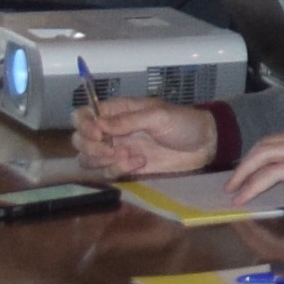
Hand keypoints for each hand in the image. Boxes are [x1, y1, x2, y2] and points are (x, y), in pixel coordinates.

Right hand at [75, 96, 219, 174]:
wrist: (203, 144)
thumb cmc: (183, 122)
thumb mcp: (158, 116)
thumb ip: (128, 120)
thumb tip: (99, 124)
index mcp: (117, 111)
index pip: (82, 115)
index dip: (83, 125)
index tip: (98, 134)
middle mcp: (111, 130)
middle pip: (79, 139)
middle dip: (91, 147)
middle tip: (113, 149)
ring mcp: (117, 149)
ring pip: (88, 158)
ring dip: (102, 160)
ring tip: (128, 157)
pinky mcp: (126, 166)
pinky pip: (107, 172)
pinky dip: (118, 170)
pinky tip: (140, 163)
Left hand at [226, 127, 283, 205]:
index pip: (281, 140)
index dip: (262, 153)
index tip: (253, 169)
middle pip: (266, 144)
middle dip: (246, 163)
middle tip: (235, 182)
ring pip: (263, 155)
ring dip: (244, 173)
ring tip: (234, 190)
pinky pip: (272, 173)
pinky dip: (254, 185)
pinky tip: (245, 197)